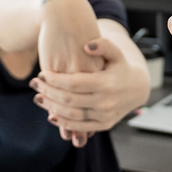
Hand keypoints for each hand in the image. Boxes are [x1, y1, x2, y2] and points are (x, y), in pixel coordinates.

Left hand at [31, 37, 147, 145]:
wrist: (137, 88)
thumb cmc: (121, 67)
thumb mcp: (116, 53)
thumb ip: (103, 45)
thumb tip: (86, 45)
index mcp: (107, 83)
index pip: (74, 83)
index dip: (55, 80)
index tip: (41, 74)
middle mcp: (106, 102)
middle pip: (69, 100)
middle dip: (48, 92)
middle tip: (34, 84)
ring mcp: (105, 115)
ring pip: (72, 115)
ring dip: (51, 107)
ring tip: (38, 98)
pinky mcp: (104, 125)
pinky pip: (80, 126)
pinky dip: (64, 123)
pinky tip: (50, 115)